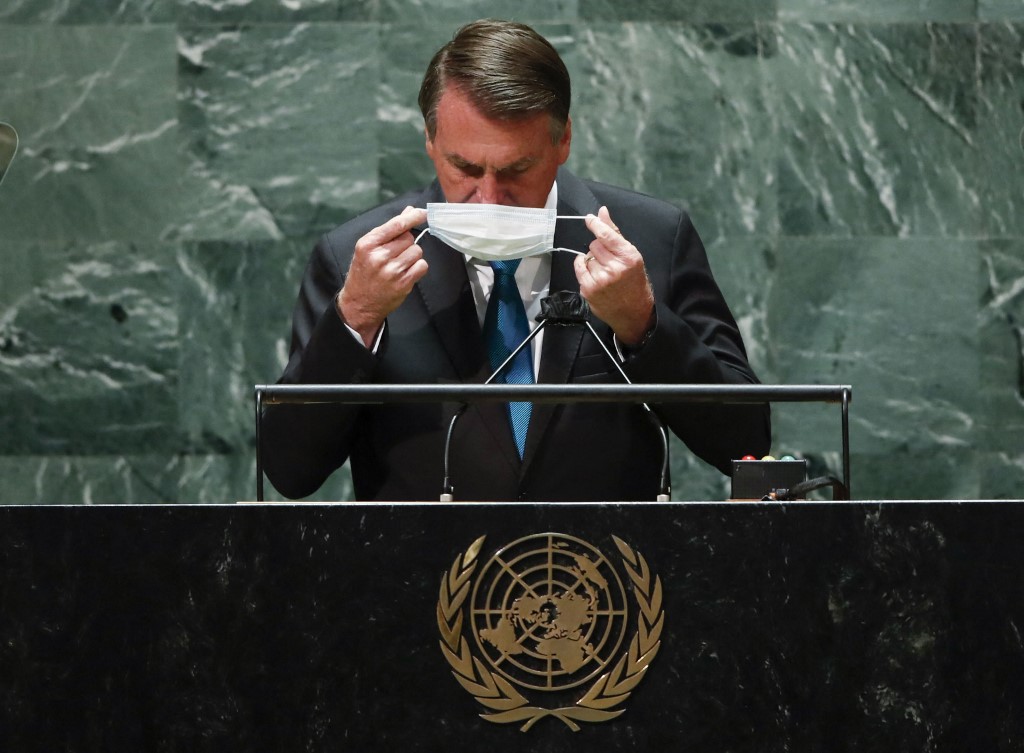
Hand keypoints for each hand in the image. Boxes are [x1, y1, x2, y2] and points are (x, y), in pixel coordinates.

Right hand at [337, 206, 428, 346]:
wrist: (359, 303)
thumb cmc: (363, 272)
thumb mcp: (368, 249)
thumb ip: (388, 230)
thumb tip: (409, 211)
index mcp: (368, 244)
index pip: (396, 225)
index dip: (412, 217)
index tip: (423, 212)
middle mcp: (379, 256)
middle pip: (409, 238)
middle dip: (406, 243)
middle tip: (396, 253)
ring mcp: (392, 271)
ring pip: (417, 251)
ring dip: (412, 256)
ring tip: (400, 264)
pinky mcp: (403, 284)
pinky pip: (422, 266)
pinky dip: (418, 267)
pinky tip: (407, 272)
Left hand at [574, 206, 654, 345]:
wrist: (633, 312)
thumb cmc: (633, 282)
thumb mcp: (631, 256)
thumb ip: (615, 233)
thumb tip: (602, 212)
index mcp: (629, 257)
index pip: (606, 235)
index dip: (596, 224)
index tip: (589, 218)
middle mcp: (614, 268)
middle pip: (594, 244)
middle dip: (599, 249)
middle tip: (608, 260)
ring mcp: (600, 280)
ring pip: (586, 256)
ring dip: (592, 260)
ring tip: (604, 272)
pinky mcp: (589, 289)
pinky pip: (578, 266)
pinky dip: (583, 266)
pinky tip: (593, 273)